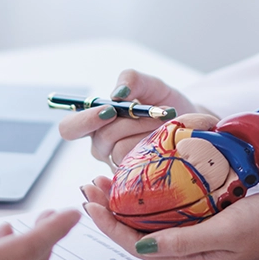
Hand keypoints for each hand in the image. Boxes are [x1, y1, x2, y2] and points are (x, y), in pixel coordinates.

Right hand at [58, 69, 202, 166]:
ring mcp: (117, 164)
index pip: (69, 129)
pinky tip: (166, 140)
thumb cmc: (162, 101)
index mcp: (94, 122)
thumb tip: (118, 95)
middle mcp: (101, 146)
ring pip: (122, 152)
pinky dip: (156, 148)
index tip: (110, 110)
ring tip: (165, 123)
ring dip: (147, 133)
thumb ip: (130, 80)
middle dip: (130, 123)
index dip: (85, 121)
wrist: (189, 122)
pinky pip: (138, 166)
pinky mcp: (134, 178)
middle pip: (102, 139)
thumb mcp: (149, 84)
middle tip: (154, 111)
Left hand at [82, 176, 258, 259]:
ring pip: (148, 222)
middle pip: (137, 234)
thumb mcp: (225, 231)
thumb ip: (183, 241)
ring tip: (104, 183)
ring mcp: (195, 238)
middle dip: (110, 211)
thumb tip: (140, 245)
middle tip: (90, 187)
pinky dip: (147, 197)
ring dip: (124, 203)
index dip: (110, 225)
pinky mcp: (202, 221)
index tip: (92, 202)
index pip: (137, 245)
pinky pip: (165, 212)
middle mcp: (188, 253)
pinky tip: (138, 182)